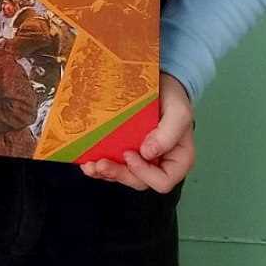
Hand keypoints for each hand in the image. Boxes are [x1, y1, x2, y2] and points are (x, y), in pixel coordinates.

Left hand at [80, 72, 193, 192]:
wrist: (160, 84)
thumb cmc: (173, 98)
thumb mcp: (178, 112)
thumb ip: (168, 134)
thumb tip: (148, 153)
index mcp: (177, 160)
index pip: (163, 181)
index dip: (144, 173)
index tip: (129, 154)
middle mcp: (159, 164)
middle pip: (139, 181)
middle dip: (118, 174)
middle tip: (100, 164)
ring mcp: (142, 159)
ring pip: (123, 176)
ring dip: (105, 173)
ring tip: (90, 166)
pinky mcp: (126, 150)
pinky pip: (114, 164)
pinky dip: (100, 166)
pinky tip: (87, 161)